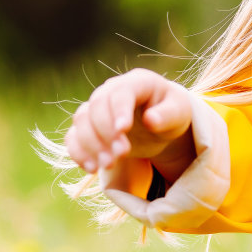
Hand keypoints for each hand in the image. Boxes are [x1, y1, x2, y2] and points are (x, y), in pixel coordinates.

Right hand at [64, 68, 195, 177]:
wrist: (159, 123)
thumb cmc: (171, 113)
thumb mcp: (178, 113)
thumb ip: (167, 115)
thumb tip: (151, 120)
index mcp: (136, 82)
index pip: (121, 93)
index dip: (119, 111)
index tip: (123, 130)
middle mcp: (111, 91)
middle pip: (97, 107)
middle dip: (106, 132)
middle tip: (122, 154)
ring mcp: (96, 108)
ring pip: (81, 121)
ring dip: (91, 145)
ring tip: (108, 165)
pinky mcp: (87, 127)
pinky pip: (73, 137)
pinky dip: (78, 153)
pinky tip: (91, 168)